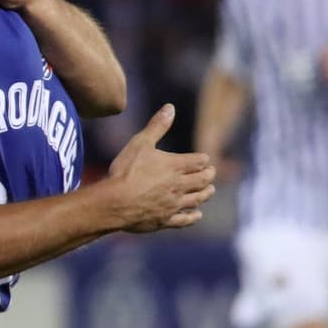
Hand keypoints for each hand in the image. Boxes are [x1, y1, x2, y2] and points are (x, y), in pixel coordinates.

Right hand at [105, 105, 215, 231]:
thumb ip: (157, 126)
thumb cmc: (126, 170)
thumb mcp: (140, 143)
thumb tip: (170, 107)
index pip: (199, 161)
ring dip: (205, 194)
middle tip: (211, 174)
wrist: (115, 202)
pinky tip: (197, 215)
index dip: (203, 160)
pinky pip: (185, 220)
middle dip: (209, 176)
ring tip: (210, 191)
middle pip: (202, 181)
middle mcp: (179, 186)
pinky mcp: (165, 220)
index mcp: (175, 166)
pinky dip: (193, 217)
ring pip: (197, 199)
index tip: (205, 159)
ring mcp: (173, 205)